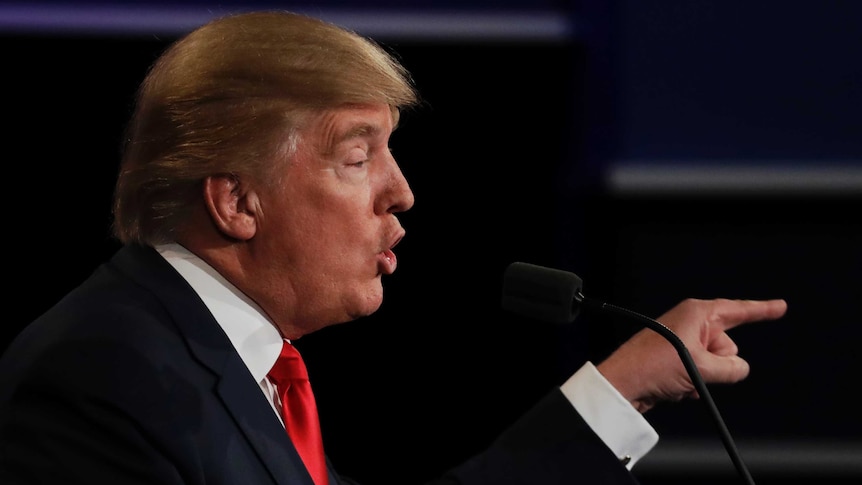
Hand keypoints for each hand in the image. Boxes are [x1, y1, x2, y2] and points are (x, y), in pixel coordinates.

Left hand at [596, 298, 787, 412]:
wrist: (624, 385)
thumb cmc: (652, 365)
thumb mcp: (702, 367)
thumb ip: (732, 368)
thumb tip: (739, 368)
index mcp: (697, 313)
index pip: (739, 310)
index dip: (763, 309)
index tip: (781, 306)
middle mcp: (690, 323)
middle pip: (727, 345)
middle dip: (720, 363)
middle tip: (695, 369)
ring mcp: (682, 342)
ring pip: (716, 363)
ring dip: (705, 377)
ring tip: (680, 378)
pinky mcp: (675, 360)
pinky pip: (700, 373)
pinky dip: (694, 383)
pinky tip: (676, 386)